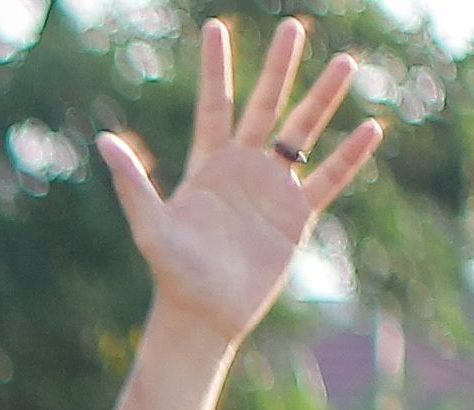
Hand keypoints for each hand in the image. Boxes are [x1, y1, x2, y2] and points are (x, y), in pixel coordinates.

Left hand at [97, 17, 381, 351]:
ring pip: (303, 133)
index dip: (215, 68)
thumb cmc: (172, 273)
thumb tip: (102, 141)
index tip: (215, 27)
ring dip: (323, 99)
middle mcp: (243, 170)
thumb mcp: (151, 225)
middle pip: (265, 106)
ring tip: (346, 62)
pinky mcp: (296, 216)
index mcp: (207, 167)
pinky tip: (371, 128)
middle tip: (294, 28)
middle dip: (278, 68)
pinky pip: (329, 178)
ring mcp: (273, 190)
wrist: (203, 316)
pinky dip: (350, 156)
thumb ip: (131, 183)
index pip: (214, 106)